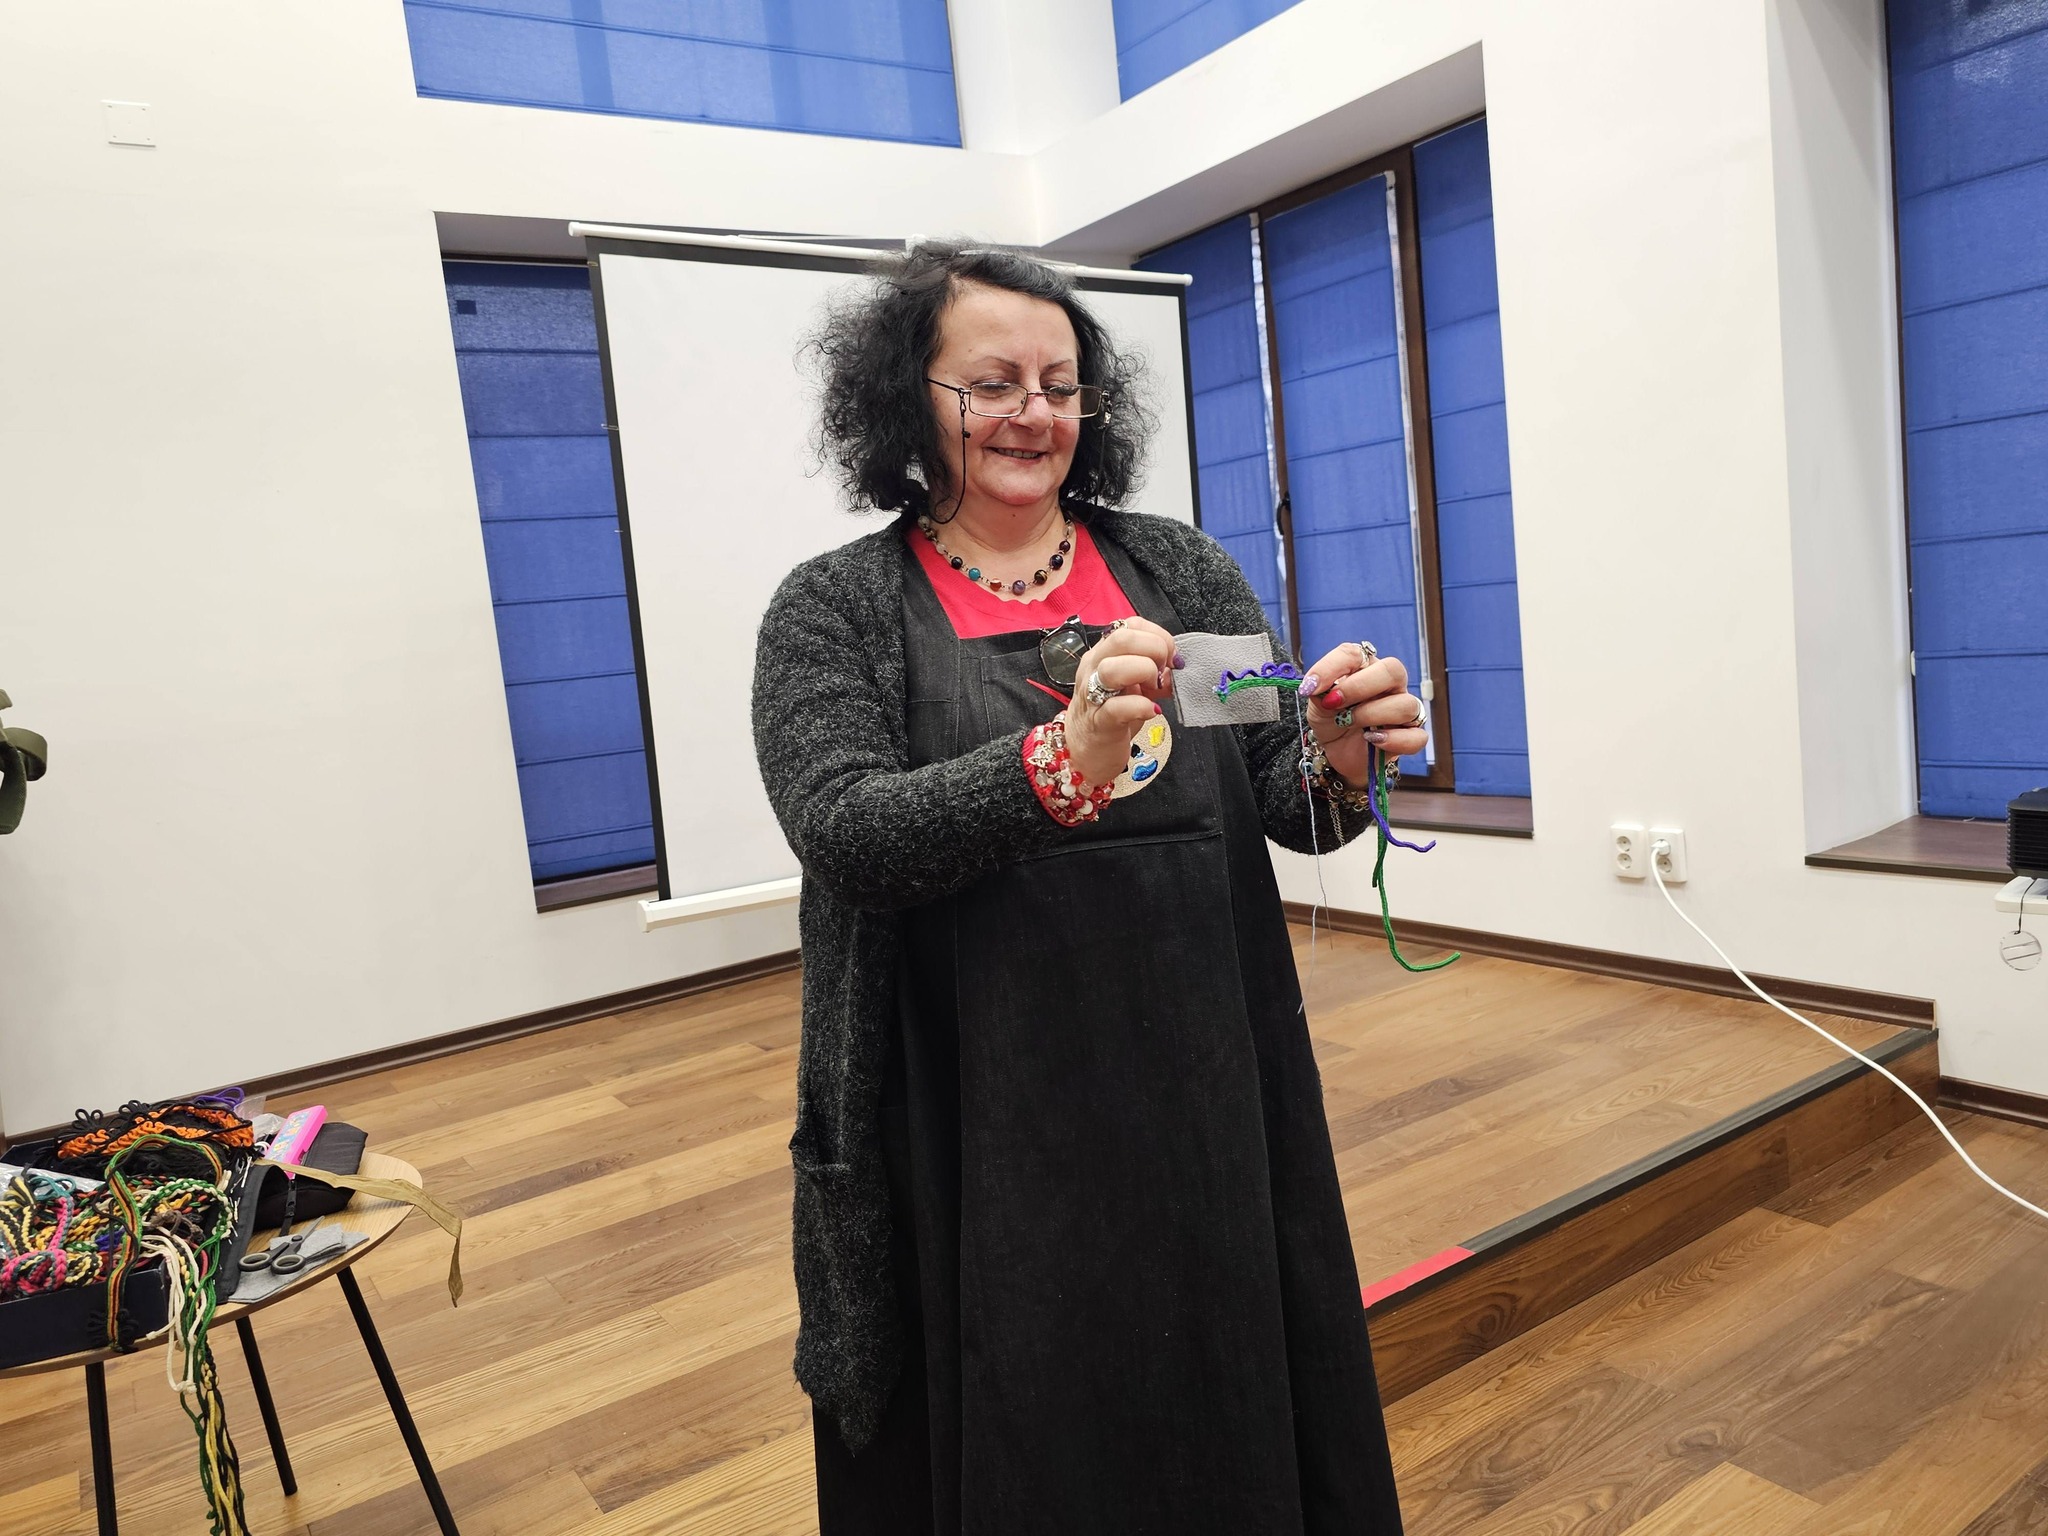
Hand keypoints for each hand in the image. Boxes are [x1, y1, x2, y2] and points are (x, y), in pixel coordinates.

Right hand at [1063, 617, 1175, 786]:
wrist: (1086, 750)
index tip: (1170, 656)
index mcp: (1103, 653)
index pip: (1129, 624)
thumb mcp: (1136, 687)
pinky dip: (1140, 706)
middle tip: (1163, 671)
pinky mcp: (1098, 723)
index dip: (1157, 635)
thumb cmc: (1112, 713)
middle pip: (1121, 639)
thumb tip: (1178, 667)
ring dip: (1143, 673)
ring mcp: (1092, 695)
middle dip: (1154, 649)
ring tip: (1154, 689)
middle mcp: (1093, 668)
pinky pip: (1117, 708)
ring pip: (1112, 668)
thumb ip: (1157, 674)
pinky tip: (1151, 710)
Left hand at [1300, 643, 1426, 787]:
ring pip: (1406, 705)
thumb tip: (1317, 687)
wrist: (1337, 750)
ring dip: (1371, 714)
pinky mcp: (1411, 737)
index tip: (1311, 686)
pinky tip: (1372, 739)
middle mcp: (1390, 685)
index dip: (1332, 666)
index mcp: (1366, 668)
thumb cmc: (1332, 719)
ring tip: (1349, 723)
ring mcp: (1404, 710)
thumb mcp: (1318, 705)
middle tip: (1333, 702)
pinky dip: (1394, 740)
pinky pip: (1417, 737)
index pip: (1356, 653)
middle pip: (1393, 670)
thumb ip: (1320, 692)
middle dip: (1359, 687)